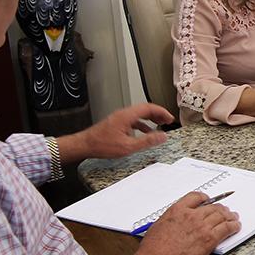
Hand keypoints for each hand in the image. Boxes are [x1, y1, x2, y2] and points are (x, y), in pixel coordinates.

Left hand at [57, 103, 173, 161]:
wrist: (84, 145)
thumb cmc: (102, 145)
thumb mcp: (128, 146)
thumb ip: (147, 141)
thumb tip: (162, 136)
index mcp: (127, 116)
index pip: (149, 108)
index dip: (161, 112)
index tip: (170, 118)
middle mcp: (123, 114)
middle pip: (145, 109)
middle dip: (158, 114)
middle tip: (168, 120)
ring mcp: (119, 118)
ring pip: (139, 114)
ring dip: (151, 118)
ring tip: (159, 124)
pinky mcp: (116, 123)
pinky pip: (133, 120)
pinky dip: (142, 124)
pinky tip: (145, 132)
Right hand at [138, 192, 240, 254]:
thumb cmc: (154, 247)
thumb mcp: (159, 224)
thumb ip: (173, 219)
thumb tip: (179, 221)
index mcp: (178, 209)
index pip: (196, 197)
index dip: (205, 198)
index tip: (208, 200)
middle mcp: (192, 215)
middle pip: (212, 207)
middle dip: (221, 208)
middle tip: (225, 211)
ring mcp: (202, 226)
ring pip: (222, 216)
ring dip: (230, 216)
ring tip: (234, 217)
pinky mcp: (209, 239)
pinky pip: (226, 229)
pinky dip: (233, 226)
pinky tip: (236, 227)